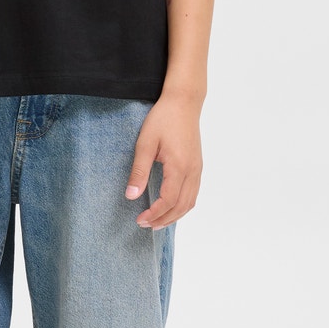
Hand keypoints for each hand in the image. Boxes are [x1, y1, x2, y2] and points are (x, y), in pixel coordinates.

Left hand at [125, 92, 202, 228]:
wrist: (184, 103)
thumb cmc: (163, 119)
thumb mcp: (145, 144)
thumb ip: (139, 171)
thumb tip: (131, 196)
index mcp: (179, 167)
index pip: (168, 200)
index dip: (154, 214)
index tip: (139, 219)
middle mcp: (192, 171)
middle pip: (181, 206)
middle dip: (164, 219)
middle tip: (145, 225)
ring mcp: (197, 169)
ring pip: (190, 202)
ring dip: (174, 215)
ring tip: (157, 221)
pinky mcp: (198, 165)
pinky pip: (193, 193)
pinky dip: (182, 205)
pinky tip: (171, 207)